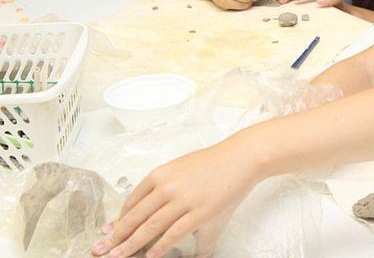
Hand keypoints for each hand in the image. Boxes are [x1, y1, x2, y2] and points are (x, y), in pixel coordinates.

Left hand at [91, 139, 259, 257]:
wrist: (241, 158)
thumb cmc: (213, 164)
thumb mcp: (182, 169)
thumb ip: (165, 188)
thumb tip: (154, 210)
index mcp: (160, 175)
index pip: (131, 202)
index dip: (118, 220)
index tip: (108, 233)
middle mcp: (167, 187)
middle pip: (135, 217)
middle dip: (116, 236)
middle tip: (99, 250)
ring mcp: (183, 200)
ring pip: (150, 227)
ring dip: (132, 244)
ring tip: (118, 256)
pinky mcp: (200, 212)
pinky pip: (174, 233)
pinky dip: (160, 246)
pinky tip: (150, 256)